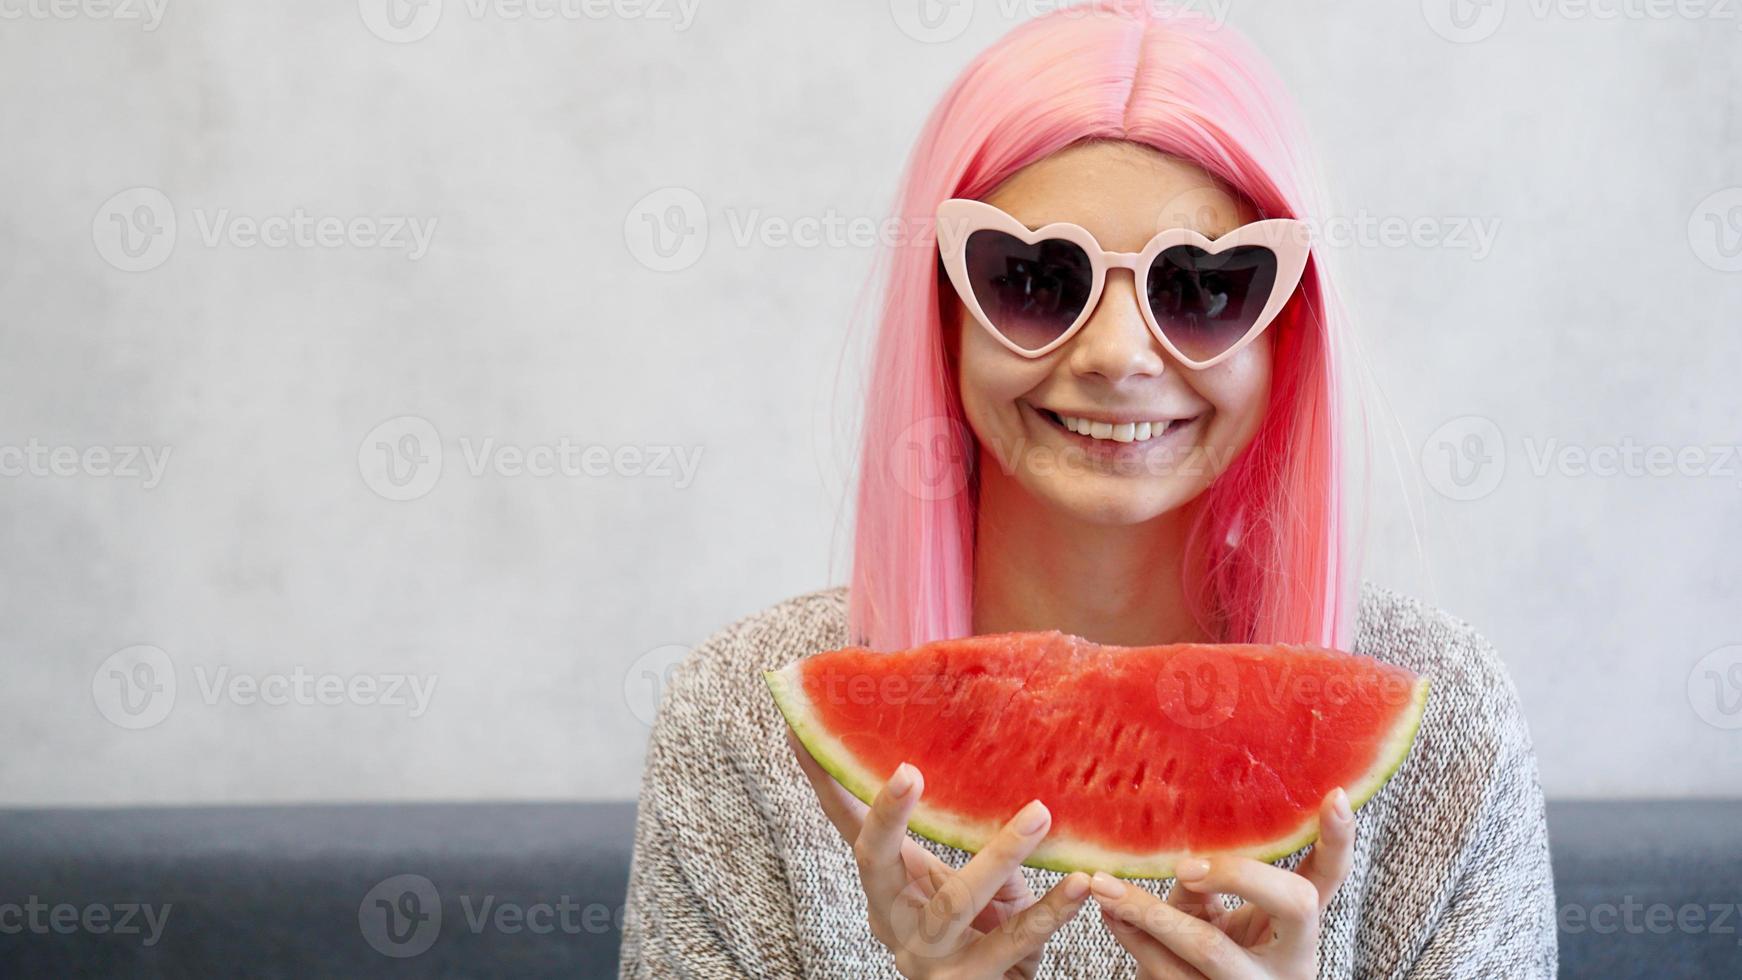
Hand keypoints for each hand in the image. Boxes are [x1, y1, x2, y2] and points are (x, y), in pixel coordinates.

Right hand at [787, 730, 1090, 978]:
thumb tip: (976, 756)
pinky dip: (1051, 910)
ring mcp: (930, 955)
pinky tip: (1080, 884)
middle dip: (887, 816)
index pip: (847, 825)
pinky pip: (1016, 940)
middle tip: (906, 770)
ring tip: (1040, 813)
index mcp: (884, 888)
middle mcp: (894, 921)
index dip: (826, 781)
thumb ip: (960, 835)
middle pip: (874, 862)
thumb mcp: (957, 880)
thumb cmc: (975, 934)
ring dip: (1002, 853)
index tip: (803, 729)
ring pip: (956, 901)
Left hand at [1089, 788, 1356, 978]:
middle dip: (1238, 873)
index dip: (1338, 840)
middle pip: (1293, 903)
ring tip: (1105, 886)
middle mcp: (1292, 961)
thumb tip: (1178, 856)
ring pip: (1210, 947)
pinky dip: (1134, 939)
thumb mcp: (1216, 914)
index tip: (1336, 795)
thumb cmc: (1206, 948)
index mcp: (1299, 928)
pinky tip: (1111, 915)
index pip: (1329, 877)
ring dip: (1150, 912)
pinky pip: (1170, 972)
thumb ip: (1207, 883)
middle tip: (1186, 863)